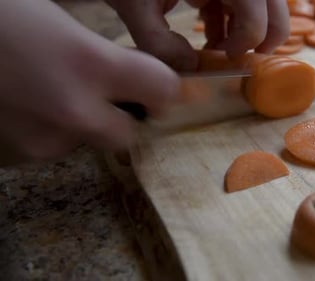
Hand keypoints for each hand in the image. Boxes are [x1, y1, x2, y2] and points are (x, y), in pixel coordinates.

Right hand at [0, 0, 178, 165]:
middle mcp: (71, 112)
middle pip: (130, 134)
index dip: (162, 85)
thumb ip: (100, 50)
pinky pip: (47, 148)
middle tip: (102, 91)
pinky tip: (17, 102)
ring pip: (84, 141)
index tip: (154, 81)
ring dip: (77, 122)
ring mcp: (39, 143)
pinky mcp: (12, 159)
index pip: (163, 90)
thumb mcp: (53, 13)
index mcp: (87, 62)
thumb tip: (130, 70)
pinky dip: (43, 130)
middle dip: (123, 115)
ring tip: (42, 88)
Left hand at [107, 0, 289, 62]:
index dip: (244, 44)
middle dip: (261, 40)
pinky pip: (245, 4)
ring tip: (218, 49)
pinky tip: (213, 36)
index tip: (222, 58)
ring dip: (246, 32)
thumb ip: (158, 42)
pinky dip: (234, 22)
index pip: (257, 16)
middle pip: (276, 12)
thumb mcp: (136, 5)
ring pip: (266, 9)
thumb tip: (190, 68)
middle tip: (236, 59)